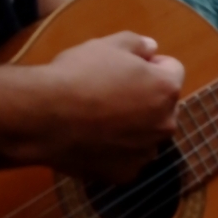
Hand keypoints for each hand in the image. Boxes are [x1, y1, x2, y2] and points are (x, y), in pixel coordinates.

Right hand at [37, 32, 183, 181]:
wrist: (44, 117)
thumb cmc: (78, 75)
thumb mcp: (108, 44)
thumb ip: (138, 43)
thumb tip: (152, 48)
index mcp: (167, 90)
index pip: (173, 70)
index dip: (151, 64)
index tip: (127, 66)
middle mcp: (165, 124)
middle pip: (163, 106)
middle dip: (146, 97)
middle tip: (111, 92)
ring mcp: (146, 153)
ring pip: (146, 135)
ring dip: (133, 126)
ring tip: (98, 118)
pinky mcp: (126, 174)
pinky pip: (127, 158)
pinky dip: (115, 151)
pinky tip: (92, 139)